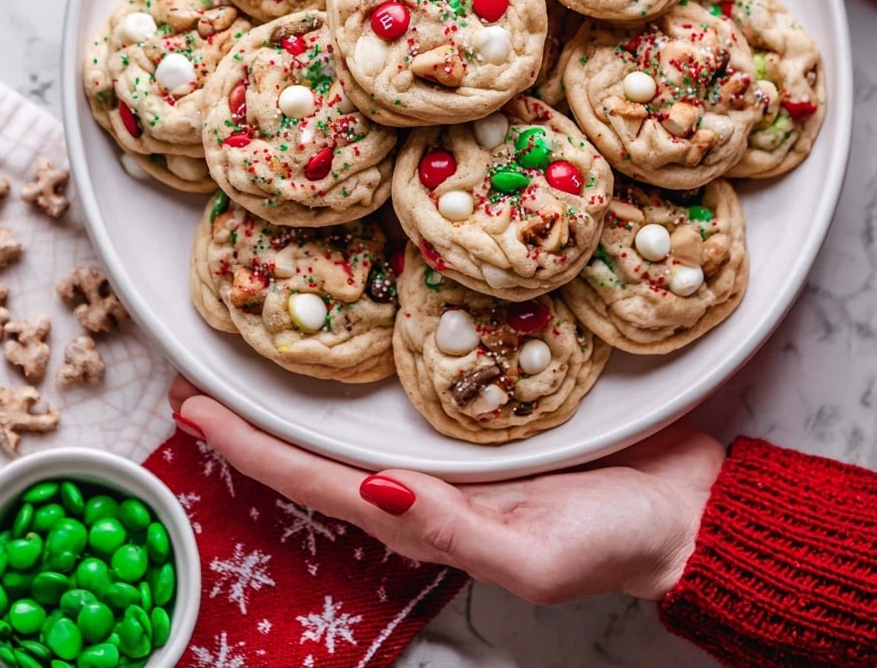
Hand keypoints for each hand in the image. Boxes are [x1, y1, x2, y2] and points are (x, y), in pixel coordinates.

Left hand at [169, 376, 724, 604]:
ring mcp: (454, 441)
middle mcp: (423, 477)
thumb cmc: (613, 540)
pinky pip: (415, 382)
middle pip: (319, 444)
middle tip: (202, 366)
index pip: (315, 479)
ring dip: (303, 384)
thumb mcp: (532, 552)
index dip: (250, 446)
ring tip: (259, 341)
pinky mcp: (490, 405)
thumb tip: (374, 491)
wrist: (682, 508)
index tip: (194, 408)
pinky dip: (374, 358)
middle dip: (258, 412)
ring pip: (359, 413)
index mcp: (421, 514)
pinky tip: (364, 324)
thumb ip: (451, 527)